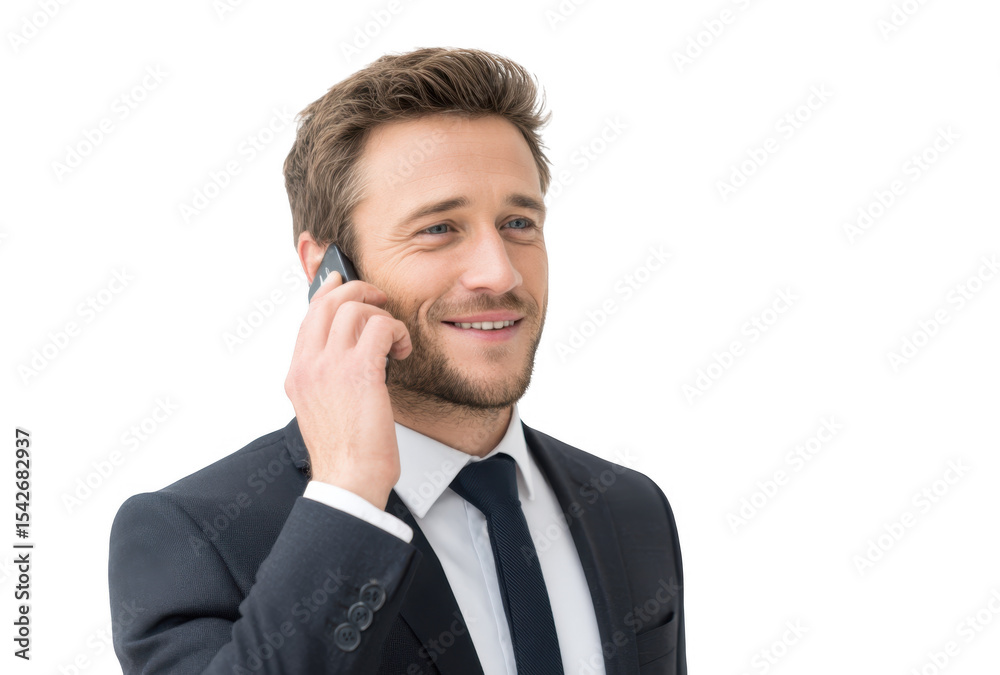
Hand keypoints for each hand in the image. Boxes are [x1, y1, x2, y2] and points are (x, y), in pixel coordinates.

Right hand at [284, 271, 411, 508]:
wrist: (348, 480)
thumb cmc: (345, 452)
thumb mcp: (324, 409)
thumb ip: (329, 379)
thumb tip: (353, 355)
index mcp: (297, 374)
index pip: (308, 317)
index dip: (327, 292)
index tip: (341, 279)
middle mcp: (308, 365)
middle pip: (328, 302)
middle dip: (358, 290)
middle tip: (380, 300)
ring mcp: (330, 366)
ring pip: (354, 309)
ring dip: (383, 316)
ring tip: (395, 340)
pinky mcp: (359, 371)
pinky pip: (381, 327)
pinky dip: (397, 332)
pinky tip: (402, 351)